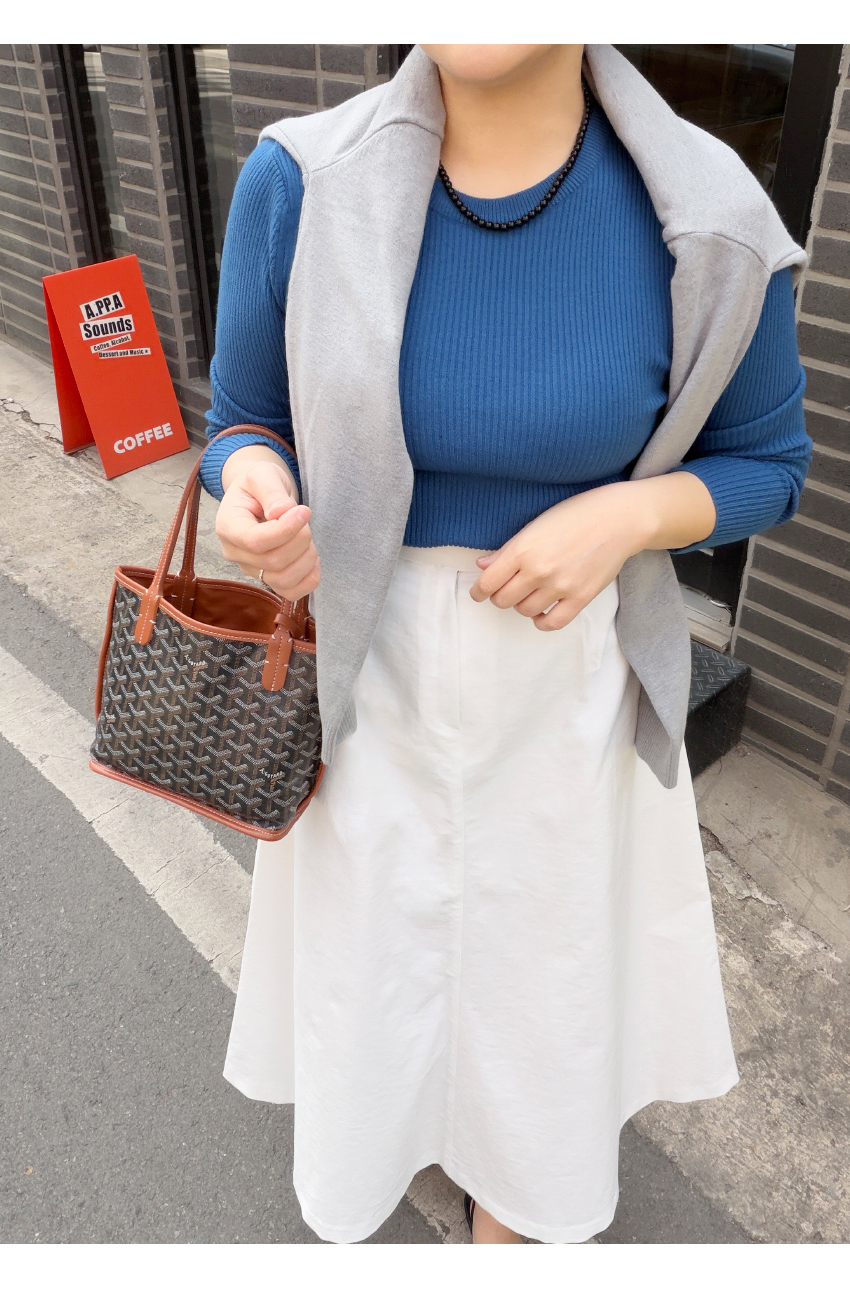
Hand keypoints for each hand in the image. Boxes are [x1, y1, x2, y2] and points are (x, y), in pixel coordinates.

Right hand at [215, 448, 319, 600]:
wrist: (259, 495)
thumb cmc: (259, 484)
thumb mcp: (263, 474)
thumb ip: (270, 490)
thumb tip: (281, 512)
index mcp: (228, 525)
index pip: (255, 541)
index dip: (285, 530)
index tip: (304, 511)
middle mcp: (235, 552)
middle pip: (273, 561)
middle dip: (300, 539)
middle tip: (304, 517)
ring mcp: (251, 569)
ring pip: (283, 580)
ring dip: (306, 558)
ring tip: (308, 536)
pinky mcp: (268, 578)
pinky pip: (290, 592)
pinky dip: (309, 579)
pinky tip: (313, 559)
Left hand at [469, 474, 715, 631]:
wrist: (618, 519)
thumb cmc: (576, 515)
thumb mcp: (536, 525)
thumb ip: (508, 549)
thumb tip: (482, 565)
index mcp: (523, 549)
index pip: (488, 582)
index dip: (478, 591)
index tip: (478, 593)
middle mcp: (538, 570)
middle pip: (503, 600)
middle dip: (500, 596)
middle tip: (507, 588)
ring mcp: (560, 586)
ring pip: (524, 611)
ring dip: (522, 605)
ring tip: (529, 593)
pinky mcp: (580, 598)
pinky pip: (552, 623)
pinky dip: (541, 621)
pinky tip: (542, 611)